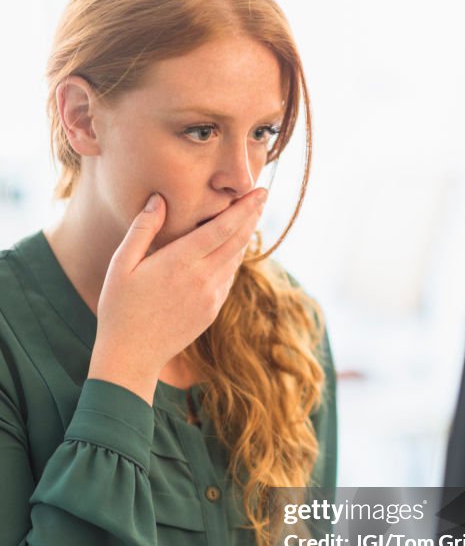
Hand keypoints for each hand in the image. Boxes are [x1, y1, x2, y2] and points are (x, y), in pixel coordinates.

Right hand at [88, 188, 266, 400]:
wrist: (132, 355)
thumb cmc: (119, 307)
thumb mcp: (122, 264)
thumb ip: (143, 229)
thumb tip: (159, 199)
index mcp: (179, 262)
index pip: (222, 228)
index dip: (244, 208)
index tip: (259, 191)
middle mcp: (202, 279)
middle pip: (237, 241)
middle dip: (252, 215)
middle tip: (263, 195)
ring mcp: (211, 297)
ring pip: (235, 259)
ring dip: (245, 236)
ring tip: (251, 215)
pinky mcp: (212, 310)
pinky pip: (228, 278)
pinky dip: (234, 258)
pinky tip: (233, 248)